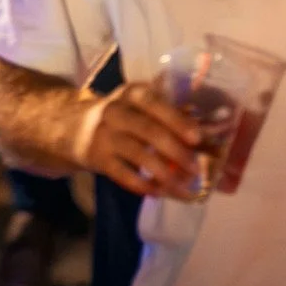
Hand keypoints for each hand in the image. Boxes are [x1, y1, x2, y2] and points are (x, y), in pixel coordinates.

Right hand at [74, 81, 204, 198]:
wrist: (75, 127)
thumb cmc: (123, 116)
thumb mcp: (138, 104)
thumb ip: (168, 114)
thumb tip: (211, 136)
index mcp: (133, 94)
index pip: (155, 103)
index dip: (176, 120)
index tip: (196, 137)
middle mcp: (116, 110)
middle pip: (148, 130)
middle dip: (175, 151)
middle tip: (196, 168)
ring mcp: (104, 134)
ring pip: (137, 154)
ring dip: (163, 173)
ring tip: (183, 188)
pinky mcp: (97, 157)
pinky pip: (122, 173)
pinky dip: (142, 185)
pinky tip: (158, 192)